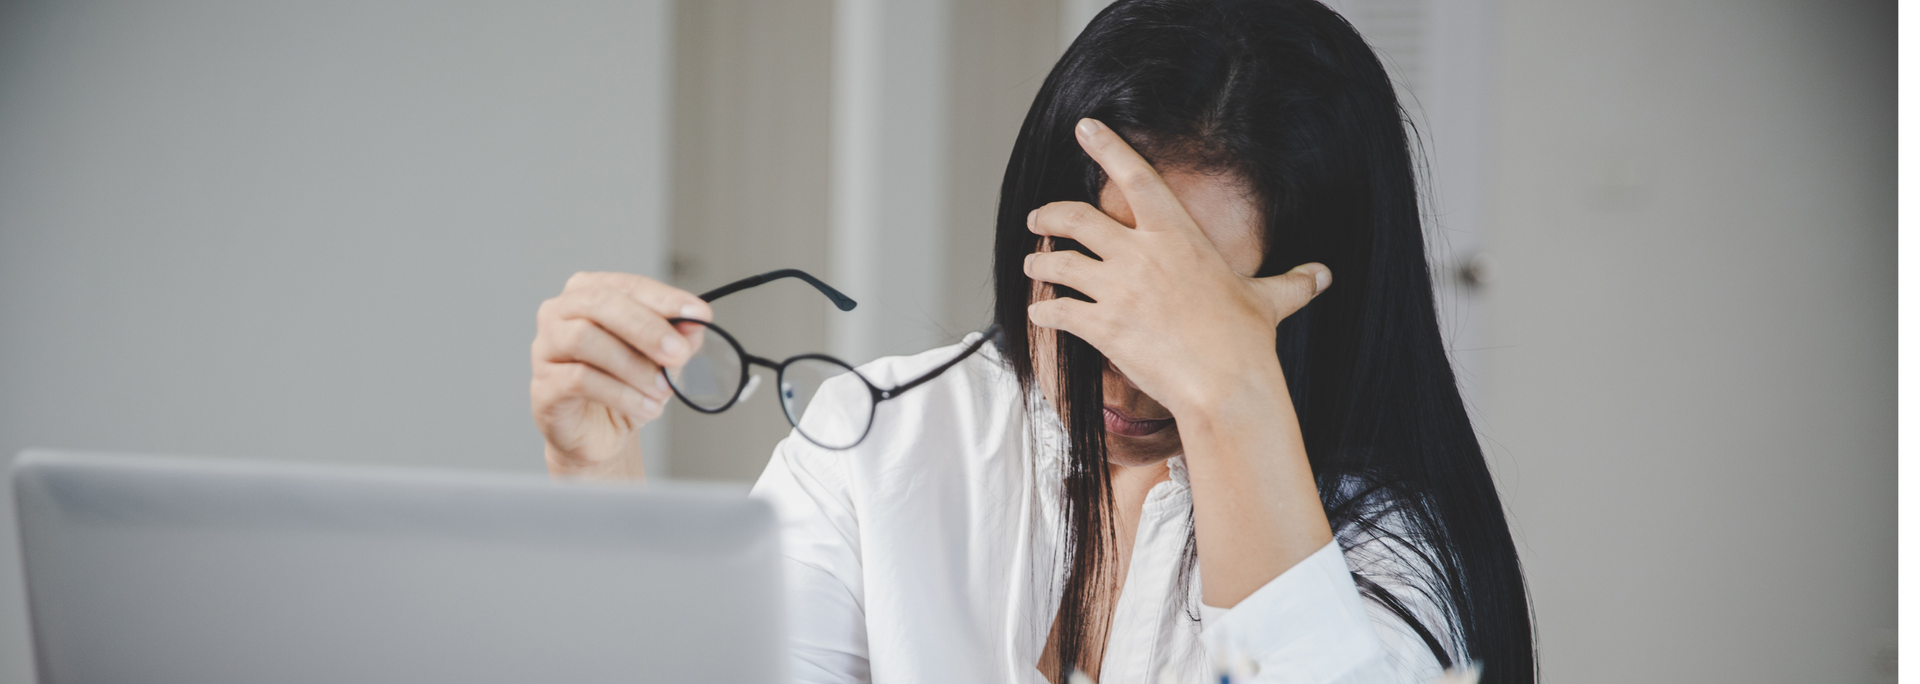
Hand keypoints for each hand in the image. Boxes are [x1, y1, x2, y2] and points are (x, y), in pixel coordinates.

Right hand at [530, 272, 710, 478]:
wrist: (598, 434)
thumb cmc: (625, 385)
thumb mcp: (660, 359)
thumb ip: (677, 338)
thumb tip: (695, 324)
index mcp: (590, 293)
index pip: (628, 285)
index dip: (664, 298)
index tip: (699, 313)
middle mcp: (560, 312)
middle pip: (599, 303)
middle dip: (645, 327)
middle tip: (678, 353)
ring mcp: (545, 347)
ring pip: (585, 339)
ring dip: (634, 366)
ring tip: (663, 390)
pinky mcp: (543, 385)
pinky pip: (579, 380)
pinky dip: (621, 394)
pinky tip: (646, 407)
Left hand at [1022, 118, 1330, 419]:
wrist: (1226, 385)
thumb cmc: (1246, 342)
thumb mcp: (1269, 302)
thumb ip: (1292, 283)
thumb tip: (1324, 274)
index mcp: (1178, 236)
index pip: (1136, 177)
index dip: (1107, 148)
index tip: (1085, 129)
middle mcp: (1141, 254)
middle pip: (1077, 218)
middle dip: (1050, 215)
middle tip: (1038, 219)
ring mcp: (1118, 289)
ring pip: (1058, 263)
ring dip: (1041, 263)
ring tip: (1034, 265)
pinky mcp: (1102, 326)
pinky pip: (1057, 311)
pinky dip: (1043, 312)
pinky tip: (1039, 316)